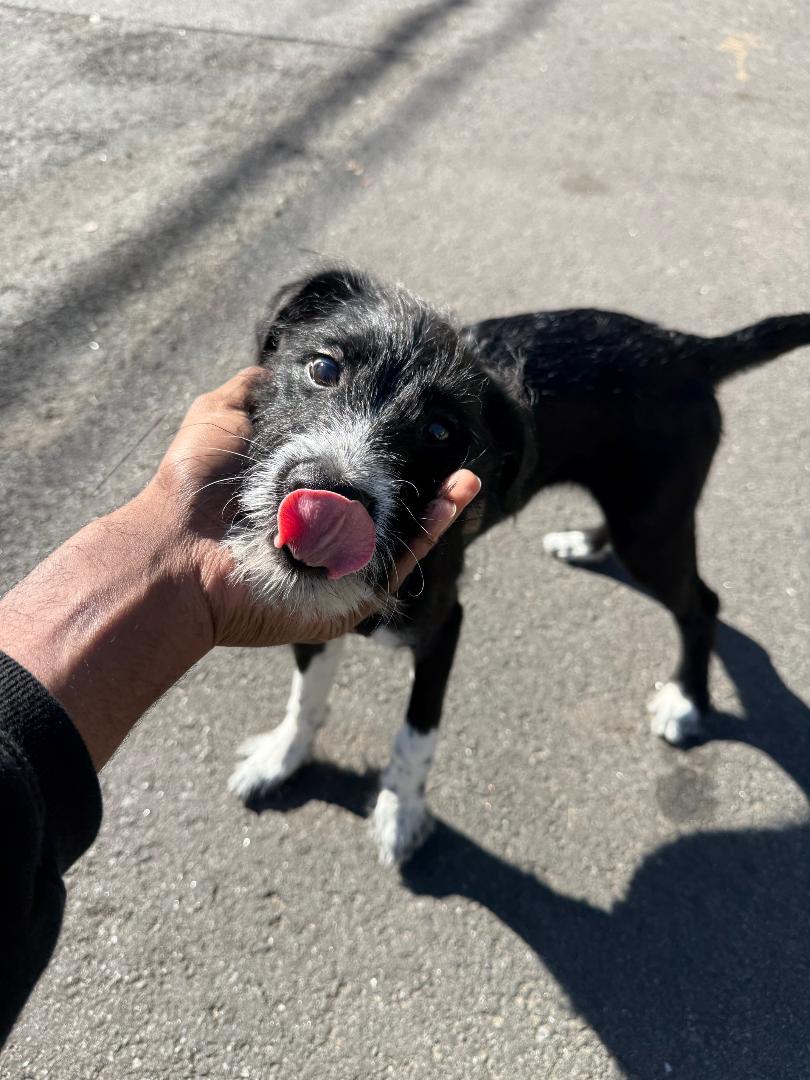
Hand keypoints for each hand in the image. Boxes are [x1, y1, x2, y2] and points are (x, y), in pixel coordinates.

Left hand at [145, 367, 480, 646]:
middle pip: (386, 503)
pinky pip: (401, 561)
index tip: (409, 419)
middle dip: (422, 478)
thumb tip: (275, 366)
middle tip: (448, 446)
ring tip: (469, 473)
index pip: (355, 472)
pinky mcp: (351, 593)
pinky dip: (433, 531)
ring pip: (403, 532)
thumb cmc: (191, 490)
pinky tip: (457, 495)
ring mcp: (340, 563)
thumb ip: (251, 394)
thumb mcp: (219, 420)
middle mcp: (324, 530)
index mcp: (300, 495)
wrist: (175, 552)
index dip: (384, 448)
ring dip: (442, 504)